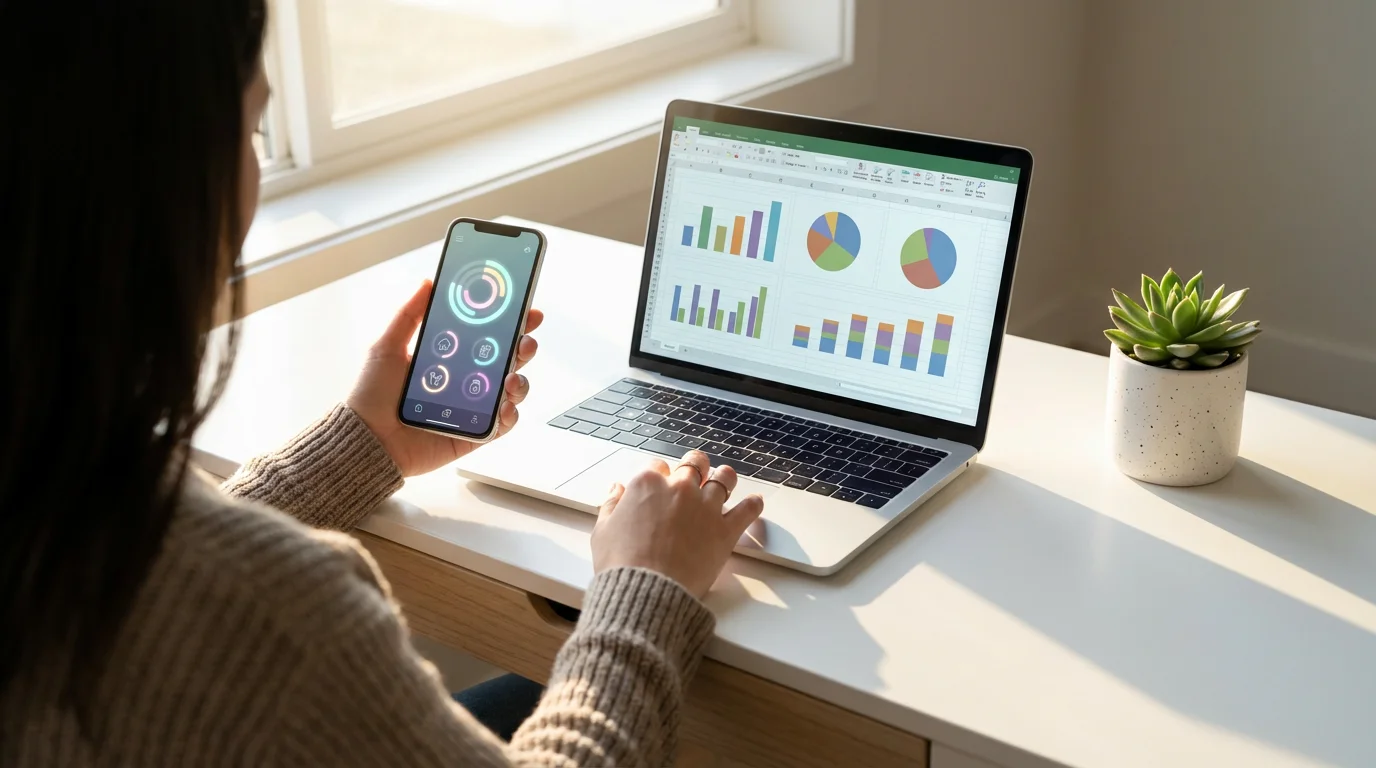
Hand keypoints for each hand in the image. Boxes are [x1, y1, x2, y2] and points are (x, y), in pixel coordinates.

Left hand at [347, 280, 542, 476]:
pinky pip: (502, 425)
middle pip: (506, 360)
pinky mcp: (474, 434)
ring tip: (511, 378)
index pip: (487, 336)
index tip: (524, 309)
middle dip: (523, 347)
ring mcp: (472, 408)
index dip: (509, 322)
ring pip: (511, 391)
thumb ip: (408, 314)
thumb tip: (427, 282)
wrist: (367, 439)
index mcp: (449, 358)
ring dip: (520, 381)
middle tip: (525, 340)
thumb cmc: (372, 395)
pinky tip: (504, 407)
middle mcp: (466, 382)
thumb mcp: (387, 346)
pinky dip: (510, 415)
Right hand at [592, 450, 764, 598]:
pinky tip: (755, 502)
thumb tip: (617, 490)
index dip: (659, 473)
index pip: (657, 465)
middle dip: (694, 465)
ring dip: (724, 477)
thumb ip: (611, 505)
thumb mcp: (603, 530)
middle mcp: (680, 489)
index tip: (660, 481)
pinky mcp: (725, 530)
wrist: (646, 590)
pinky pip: (747, 511)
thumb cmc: (621, 564)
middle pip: (694, 463)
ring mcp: (705, 507)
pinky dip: (753, 505)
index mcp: (648, 484)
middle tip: (696, 470)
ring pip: (724, 478)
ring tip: (725, 478)